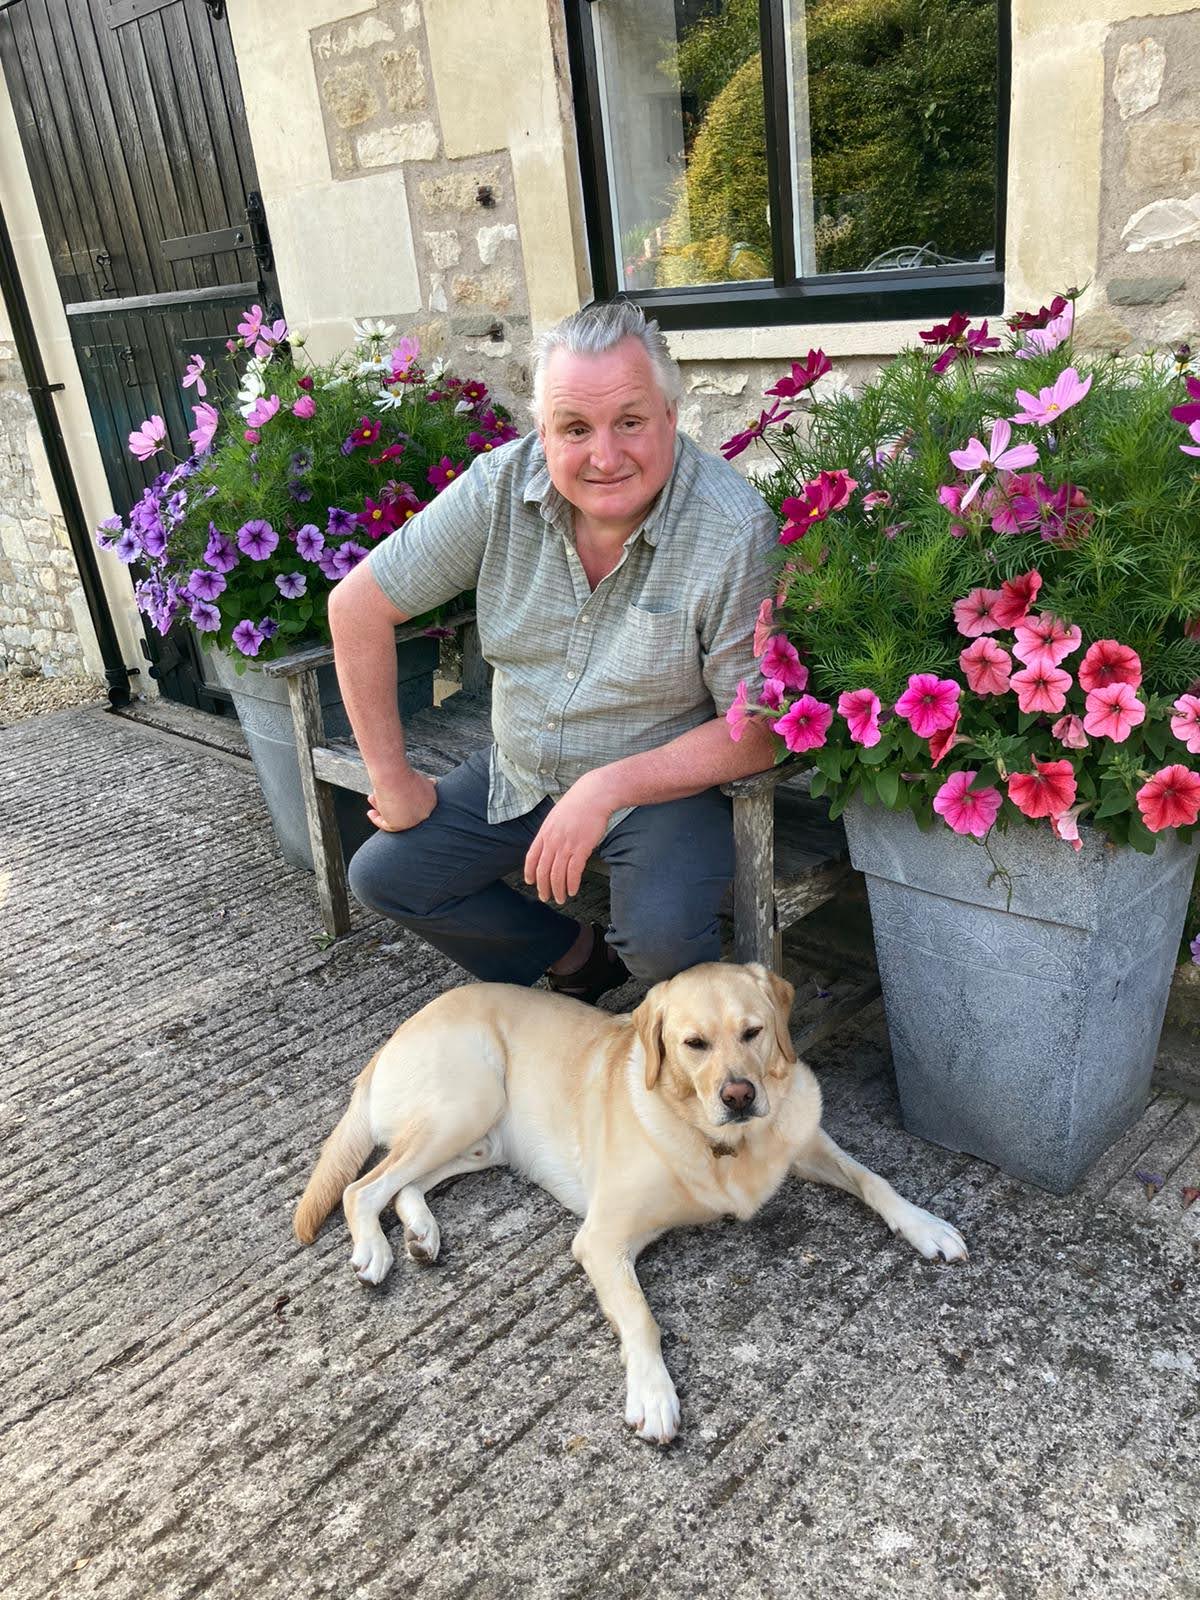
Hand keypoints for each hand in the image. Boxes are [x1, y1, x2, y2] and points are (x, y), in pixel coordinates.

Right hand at [366, 766, 436, 831]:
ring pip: (395, 817)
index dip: (403, 801)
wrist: (392, 774)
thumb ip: (426, 783)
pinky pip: (387, 825)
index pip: (416, 806)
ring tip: (372, 798)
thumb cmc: (400, 772)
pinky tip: (371, 813)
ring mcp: (414, 820)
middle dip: (391, 805)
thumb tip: (434, 782)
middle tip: (379, 799)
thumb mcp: (417, 777)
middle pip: (405, 813)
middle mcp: (425, 813)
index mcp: (432, 801)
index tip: (393, 799)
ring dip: (382, 808)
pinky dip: (378, 820)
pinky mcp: (400, 825)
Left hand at [524, 775, 611, 902]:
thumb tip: (549, 845)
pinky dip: (572, 884)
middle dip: (543, 887)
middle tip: (545, 897)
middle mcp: (552, 841)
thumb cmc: (577, 804)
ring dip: (558, 890)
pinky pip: (574, 872)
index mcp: (544, 833)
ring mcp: (566, 845)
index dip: (530, 873)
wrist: (593, 795)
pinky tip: (573, 891)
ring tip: (561, 899)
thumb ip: (550, 832)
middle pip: (543, 871)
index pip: (531, 858)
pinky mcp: (581, 848)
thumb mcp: (555, 817)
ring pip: (557, 875)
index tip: (531, 882)